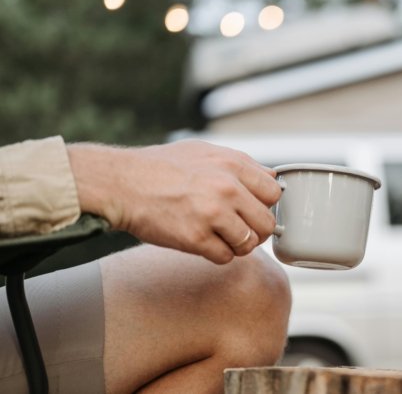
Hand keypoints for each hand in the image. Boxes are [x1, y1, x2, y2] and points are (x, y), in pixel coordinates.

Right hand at [69, 140, 282, 263]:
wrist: (120, 183)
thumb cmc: (160, 167)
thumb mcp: (204, 151)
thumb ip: (241, 164)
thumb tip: (273, 178)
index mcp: (232, 164)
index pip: (274, 193)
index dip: (265, 205)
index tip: (252, 210)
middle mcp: (227, 188)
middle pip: (266, 223)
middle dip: (255, 230)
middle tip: (238, 230)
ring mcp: (212, 214)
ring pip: (249, 244)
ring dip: (237, 245)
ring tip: (219, 237)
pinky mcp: (195, 238)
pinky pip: (225, 257)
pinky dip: (217, 255)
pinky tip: (203, 243)